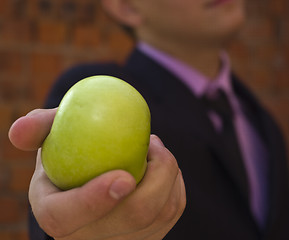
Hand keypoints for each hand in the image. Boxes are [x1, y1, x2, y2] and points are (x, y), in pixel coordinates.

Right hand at [9, 109, 185, 239]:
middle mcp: (90, 237)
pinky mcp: (150, 235)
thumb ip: (37, 129)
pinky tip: (161, 165)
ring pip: (162, 212)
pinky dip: (175, 181)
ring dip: (168, 171)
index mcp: (57, 215)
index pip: (68, 218)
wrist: (92, 175)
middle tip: (152, 141)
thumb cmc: (70, 154)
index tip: (123, 176)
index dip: (95, 201)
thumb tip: (20, 131)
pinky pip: (174, 208)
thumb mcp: (50, 138)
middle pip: (134, 217)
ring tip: (154, 148)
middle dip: (156, 174)